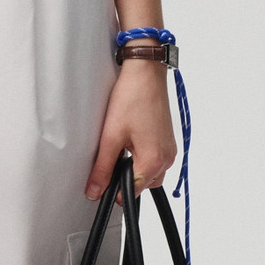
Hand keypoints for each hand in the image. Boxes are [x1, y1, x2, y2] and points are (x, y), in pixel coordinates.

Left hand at [84, 61, 177, 205]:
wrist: (146, 72)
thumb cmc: (132, 97)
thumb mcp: (111, 135)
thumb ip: (102, 167)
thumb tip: (94, 191)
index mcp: (153, 161)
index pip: (132, 192)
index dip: (114, 188)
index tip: (103, 176)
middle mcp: (166, 159)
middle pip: (142, 184)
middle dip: (125, 175)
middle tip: (111, 154)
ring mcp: (170, 149)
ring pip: (150, 173)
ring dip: (135, 166)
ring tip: (121, 144)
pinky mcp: (168, 140)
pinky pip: (156, 159)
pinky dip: (143, 155)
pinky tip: (131, 138)